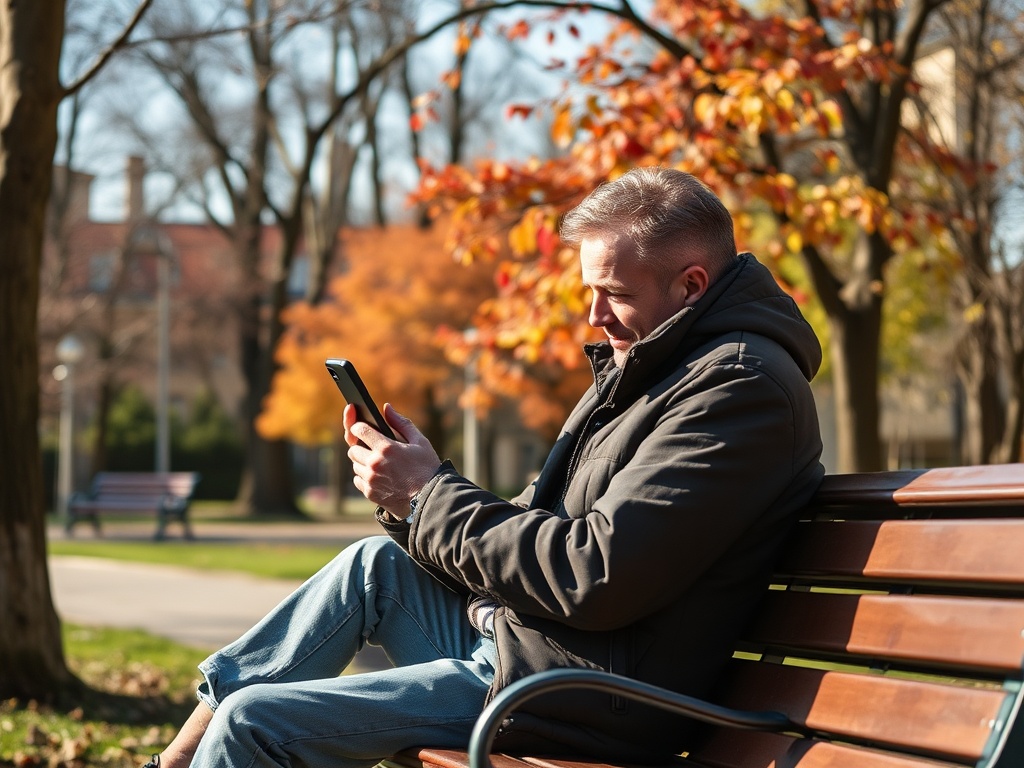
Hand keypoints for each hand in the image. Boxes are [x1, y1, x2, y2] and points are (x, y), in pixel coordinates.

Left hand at [344, 403, 441, 519]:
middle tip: (372, 448)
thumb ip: (401, 423)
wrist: (430, 498)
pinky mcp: (370, 493)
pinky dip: (365, 477)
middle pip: (352, 448)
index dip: (358, 426)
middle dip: (360, 446)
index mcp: (386, 447)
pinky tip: (379, 476)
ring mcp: (371, 479)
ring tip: (379, 464)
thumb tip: (386, 408)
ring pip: (355, 465)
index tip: (361, 427)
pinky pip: (357, 480)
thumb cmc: (427, 468)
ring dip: (363, 462)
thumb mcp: (419, 441)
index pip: (359, 430)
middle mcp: (375, 463)